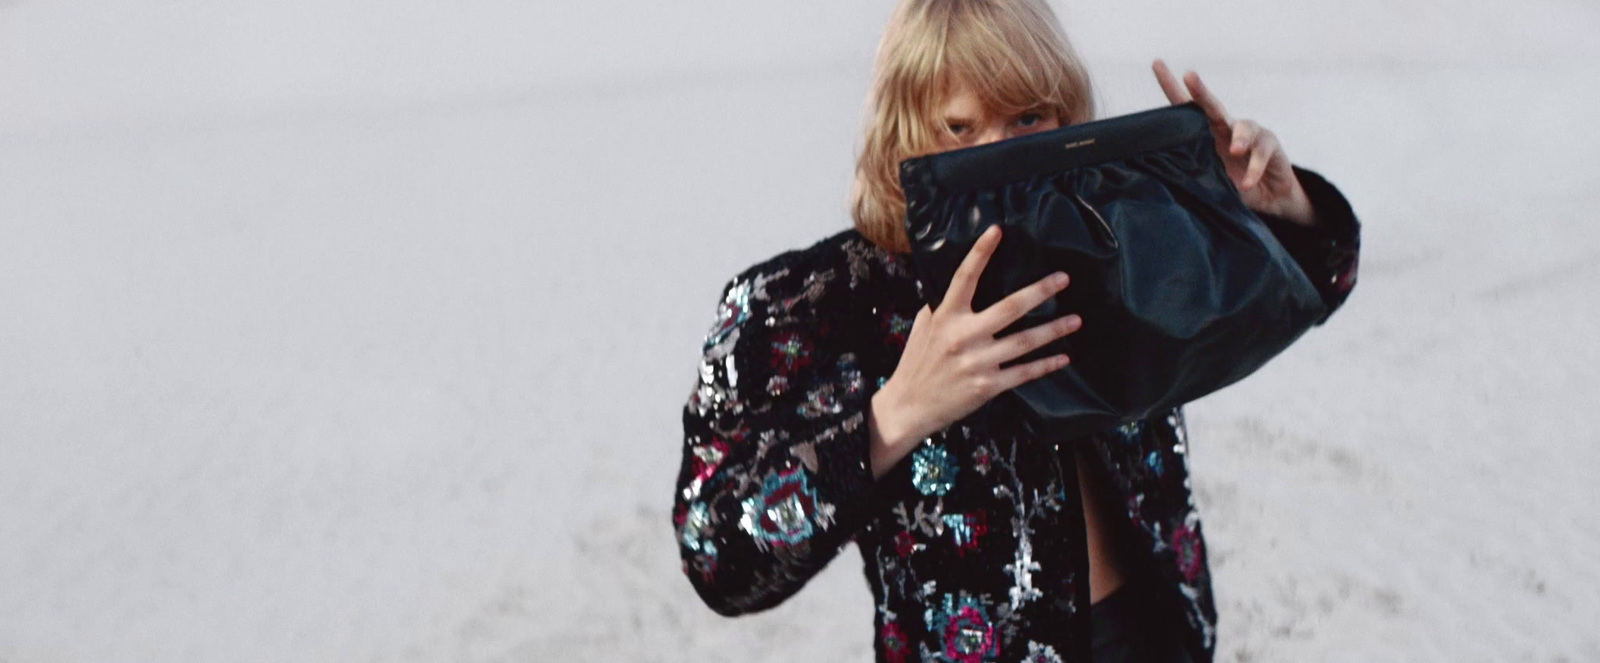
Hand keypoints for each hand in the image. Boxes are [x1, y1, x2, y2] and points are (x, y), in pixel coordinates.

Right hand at [867, 225, 1082, 478]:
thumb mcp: (924, 327)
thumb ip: (943, 307)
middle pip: (1010, 307)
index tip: (997, 231)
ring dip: (1054, 329)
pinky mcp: (987, 386)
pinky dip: (1046, 365)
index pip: (965, 277)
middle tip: (1063, 278)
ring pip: (1025, 341)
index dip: (981, 252)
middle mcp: (963, 336)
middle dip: (1040, 291)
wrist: (908, 406)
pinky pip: (1023, 372)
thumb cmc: (916, 363)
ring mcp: (977, 361)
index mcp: (946, 316)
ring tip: (1076, 319)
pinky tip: (1063, 357)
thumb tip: (961, 286)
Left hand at [1152, 59, 1317, 226]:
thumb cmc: (1231, 184)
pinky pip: (1261, 153)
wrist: (1267, 196)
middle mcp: (1225, 126)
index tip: (1157, 63)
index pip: (1184, 106)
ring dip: (1240, 138)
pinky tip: (1246, 183)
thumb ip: (1192, 171)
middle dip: (1200, 90)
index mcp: (1205, 132)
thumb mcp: (1207, 179)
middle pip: (1211, 106)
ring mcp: (1250, 133)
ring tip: (1236, 151)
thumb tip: (1164, 174)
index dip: (1171, 85)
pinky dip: (1254, 169)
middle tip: (1189, 76)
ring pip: (1244, 127)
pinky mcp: (1269, 144)